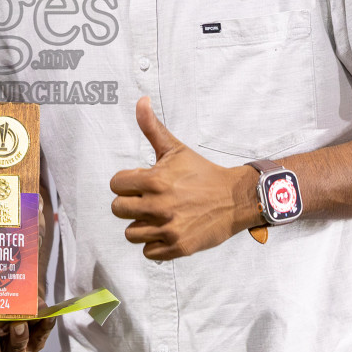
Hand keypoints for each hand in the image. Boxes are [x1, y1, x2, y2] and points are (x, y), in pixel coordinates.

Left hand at [109, 97, 258, 259]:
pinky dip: (155, 245)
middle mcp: (159, 205)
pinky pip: (147, 252)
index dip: (126, 183)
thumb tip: (141, 100)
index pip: (116, 184)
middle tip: (148, 201)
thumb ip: (152, 127)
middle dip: (130, 204)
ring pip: (131, 233)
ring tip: (159, 216)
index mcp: (155, 180)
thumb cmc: (202, 172)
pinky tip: (167, 231)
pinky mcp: (178, 247)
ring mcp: (169, 228)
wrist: (235, 199)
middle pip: (118, 209)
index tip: (141, 183)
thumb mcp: (176, 149)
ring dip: (141, 226)